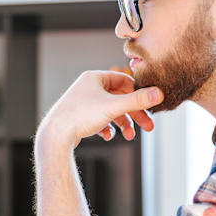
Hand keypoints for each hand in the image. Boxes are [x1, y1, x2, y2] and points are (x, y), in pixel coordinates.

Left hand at [37, 70, 163, 148]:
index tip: (149, 105)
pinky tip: (108, 136)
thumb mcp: (114, 107)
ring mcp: (82, 102)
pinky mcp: (78, 117)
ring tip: (129, 137)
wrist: (55, 135)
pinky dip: (107, 128)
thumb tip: (159, 93)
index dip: (138, 93)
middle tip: (148, 127)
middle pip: (119, 98)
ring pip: (109, 111)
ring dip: (122, 123)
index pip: (124, 80)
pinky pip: (98, 120)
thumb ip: (138, 101)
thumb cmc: (81, 116)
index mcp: (95, 78)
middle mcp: (87, 88)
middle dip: (134, 114)